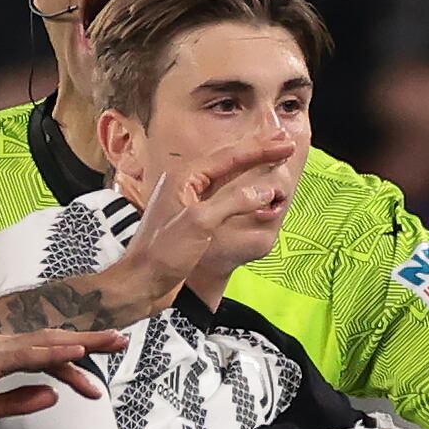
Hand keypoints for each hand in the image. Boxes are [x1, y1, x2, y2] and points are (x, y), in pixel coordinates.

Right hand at [0, 325, 119, 428]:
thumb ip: (19, 402)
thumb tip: (51, 396)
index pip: (44, 355)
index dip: (74, 360)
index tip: (100, 370)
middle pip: (50, 342)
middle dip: (89, 342)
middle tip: (121, 342)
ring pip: (44, 343)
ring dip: (80, 342)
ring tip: (111, 343)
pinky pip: (25, 353)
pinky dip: (53, 351)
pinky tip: (77, 351)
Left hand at [121, 142, 297, 287]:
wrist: (142, 283)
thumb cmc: (163, 253)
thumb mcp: (199, 223)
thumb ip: (233, 202)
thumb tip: (264, 189)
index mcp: (184, 178)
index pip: (229, 157)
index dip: (260, 149)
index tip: (285, 144)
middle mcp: (185, 184)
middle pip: (228, 162)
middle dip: (257, 153)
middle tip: (284, 144)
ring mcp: (189, 201)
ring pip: (226, 179)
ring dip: (251, 171)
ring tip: (273, 162)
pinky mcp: (193, 220)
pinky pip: (223, 198)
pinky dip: (243, 193)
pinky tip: (254, 194)